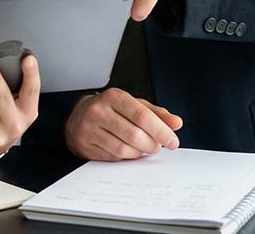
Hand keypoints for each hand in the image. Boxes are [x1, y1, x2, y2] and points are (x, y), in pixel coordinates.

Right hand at [64, 88, 182, 160]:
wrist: (78, 117)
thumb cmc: (111, 110)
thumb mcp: (133, 105)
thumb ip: (156, 113)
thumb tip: (176, 123)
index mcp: (114, 97)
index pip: (142, 116)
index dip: (161, 131)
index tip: (173, 141)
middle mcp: (99, 111)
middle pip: (134, 135)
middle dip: (152, 145)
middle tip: (158, 146)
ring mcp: (90, 129)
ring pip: (123, 149)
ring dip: (140, 152)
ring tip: (144, 148)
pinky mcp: (85, 146)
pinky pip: (113, 157)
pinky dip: (126, 157)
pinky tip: (129, 150)